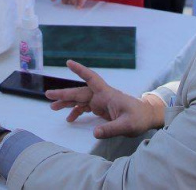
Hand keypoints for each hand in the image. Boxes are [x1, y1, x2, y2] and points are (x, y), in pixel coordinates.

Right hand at [46, 60, 165, 138]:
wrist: (147, 117)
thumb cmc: (139, 117)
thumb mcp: (127, 126)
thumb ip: (111, 130)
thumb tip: (94, 133)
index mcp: (107, 94)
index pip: (92, 78)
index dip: (80, 70)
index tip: (68, 62)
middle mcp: (102, 95)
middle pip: (80, 92)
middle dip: (64, 93)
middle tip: (47, 95)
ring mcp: (101, 102)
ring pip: (80, 99)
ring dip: (67, 102)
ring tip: (53, 107)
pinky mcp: (101, 108)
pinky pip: (85, 107)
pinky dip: (76, 111)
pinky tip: (69, 119)